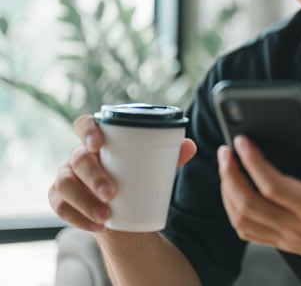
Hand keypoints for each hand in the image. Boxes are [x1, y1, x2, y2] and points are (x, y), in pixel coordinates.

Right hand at [48, 114, 196, 231]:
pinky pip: (60, 207)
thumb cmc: (138, 177)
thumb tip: (190, 146)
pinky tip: (96, 225)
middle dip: (92, 176)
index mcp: (98, 140)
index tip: (98, 143)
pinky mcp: (61, 200)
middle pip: (77, 159)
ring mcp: (67, 178)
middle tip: (111, 192)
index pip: (84, 124)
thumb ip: (171, 155)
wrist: (124, 210)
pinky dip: (78, 218)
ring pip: (64, 185)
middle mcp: (78, 156)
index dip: (86, 130)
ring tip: (106, 215)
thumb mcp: (154, 166)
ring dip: (84, 201)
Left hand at [217, 131, 300, 274]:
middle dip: (230, 174)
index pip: (273, 185)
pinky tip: (235, 192)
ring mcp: (288, 237)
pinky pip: (248, 231)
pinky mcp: (285, 243)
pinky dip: (234, 211)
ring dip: (228, 193)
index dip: (253, 162)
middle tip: (226, 151)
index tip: (242, 141)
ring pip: (243, 219)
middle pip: (248, 203)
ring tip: (227, 168)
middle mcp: (298, 225)